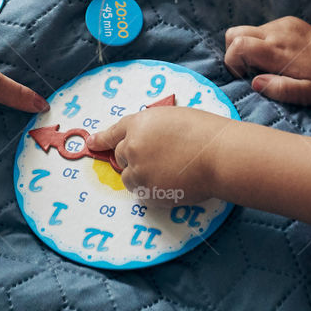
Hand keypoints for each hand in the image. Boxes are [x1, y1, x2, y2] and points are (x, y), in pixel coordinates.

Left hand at [86, 107, 228, 201]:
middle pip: (121, 156)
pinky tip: (170, 182)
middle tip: (155, 159)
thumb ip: (152, 129)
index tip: (92, 143)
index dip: (101, 138)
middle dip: (133, 158)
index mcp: (139, 123)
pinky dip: (151, 189)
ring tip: (167, 171)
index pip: (114, 132)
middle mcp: (133, 146)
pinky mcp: (148, 190)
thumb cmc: (203, 132)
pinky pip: (141, 192)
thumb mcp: (172, 118)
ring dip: (141, 175)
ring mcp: (139, 170)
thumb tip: (147, 141)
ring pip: (129, 176)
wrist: (218, 155)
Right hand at [224, 16, 310, 104]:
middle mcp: (274, 34)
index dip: (232, 61)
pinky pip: (263, 29)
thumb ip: (280, 89)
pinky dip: (262, 41)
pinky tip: (279, 53)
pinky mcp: (286, 21)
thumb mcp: (307, 94)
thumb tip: (255, 83)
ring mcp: (280, 24)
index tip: (243, 74)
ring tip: (266, 63)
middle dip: (233, 51)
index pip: (238, 45)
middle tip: (248, 68)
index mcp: (276, 52)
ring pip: (248, 31)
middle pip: (234, 33)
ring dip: (249, 47)